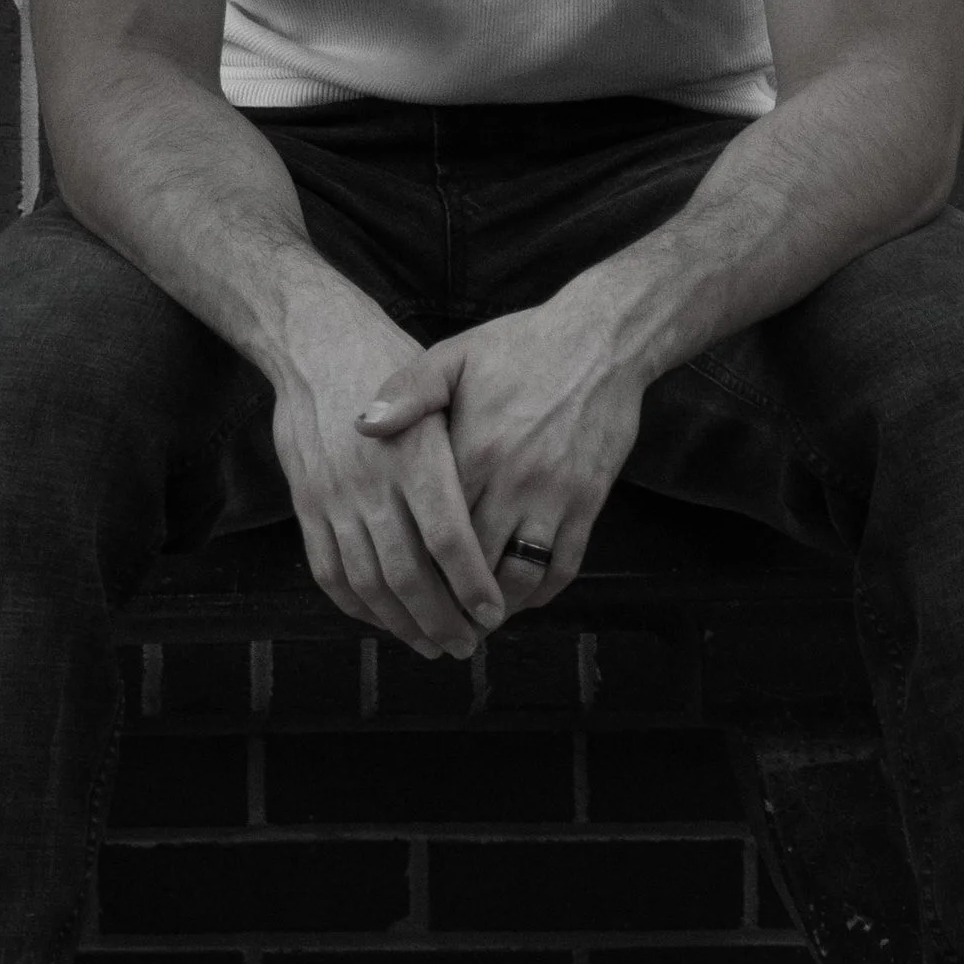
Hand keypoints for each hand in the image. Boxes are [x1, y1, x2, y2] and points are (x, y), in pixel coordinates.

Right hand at [267, 291, 508, 661]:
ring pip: (367, 581)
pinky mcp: (307, 502)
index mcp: (415, 455)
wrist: (314, 339)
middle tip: (468, 645)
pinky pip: (329, 569)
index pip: (447, 537)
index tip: (493, 612)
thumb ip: (463, 446)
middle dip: (441, 619)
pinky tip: (383, 619)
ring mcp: (332, 496)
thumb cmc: (388, 359)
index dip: (472, 583)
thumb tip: (497, 508)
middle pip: (407, 572)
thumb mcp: (439, 385)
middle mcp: (371, 481)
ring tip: (432, 644)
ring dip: (401, 622)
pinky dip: (356, 605)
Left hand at [353, 293, 645, 614]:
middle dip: (449, 601)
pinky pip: (565, 564)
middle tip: (429, 623)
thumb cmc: (521, 347)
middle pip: (473, 563)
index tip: (394, 588)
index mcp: (472, 449)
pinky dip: (542, 591)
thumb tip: (362, 425)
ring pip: (521, 575)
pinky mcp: (589, 500)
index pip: (433, 527)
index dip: (414, 565)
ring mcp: (555, 494)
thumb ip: (408, 391)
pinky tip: (523, 597)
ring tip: (474, 620)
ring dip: (496, 606)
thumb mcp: (456, 356)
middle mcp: (513, 479)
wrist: (602, 340)